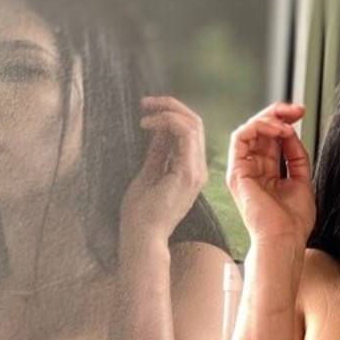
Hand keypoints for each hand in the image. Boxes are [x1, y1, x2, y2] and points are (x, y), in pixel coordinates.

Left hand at [120, 95, 208, 241]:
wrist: (143, 236)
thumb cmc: (142, 212)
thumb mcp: (149, 172)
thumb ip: (159, 151)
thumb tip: (161, 128)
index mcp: (190, 170)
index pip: (190, 131)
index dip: (171, 113)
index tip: (146, 112)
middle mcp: (198, 170)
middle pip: (195, 123)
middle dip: (170, 106)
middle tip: (145, 103)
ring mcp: (195, 171)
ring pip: (193, 124)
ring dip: (168, 111)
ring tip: (144, 115)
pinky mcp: (188, 173)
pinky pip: (186, 134)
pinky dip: (168, 122)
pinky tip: (148, 125)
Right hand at [226, 101, 314, 246]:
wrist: (284, 240)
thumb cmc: (293, 223)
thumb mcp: (302, 180)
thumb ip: (296, 155)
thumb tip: (291, 132)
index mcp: (268, 173)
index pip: (272, 138)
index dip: (285, 122)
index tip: (301, 114)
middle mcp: (254, 170)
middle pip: (260, 130)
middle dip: (278, 114)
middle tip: (296, 110)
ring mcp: (243, 170)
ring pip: (249, 130)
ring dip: (269, 119)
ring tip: (286, 124)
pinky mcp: (236, 172)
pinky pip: (240, 137)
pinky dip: (259, 127)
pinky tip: (277, 131)